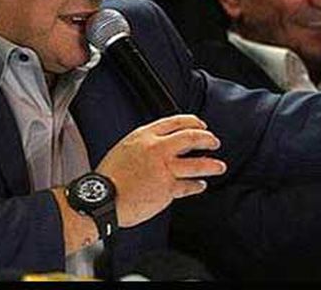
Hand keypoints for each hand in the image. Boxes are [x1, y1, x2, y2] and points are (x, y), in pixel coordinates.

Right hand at [96, 114, 225, 227]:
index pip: (176, 121)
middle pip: (192, 137)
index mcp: (145, 136)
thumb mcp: (125, 147)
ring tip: (219, 166)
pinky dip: (197, 185)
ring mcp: (164, 169)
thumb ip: (146, 143)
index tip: (201, 125)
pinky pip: (189, 186)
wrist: (101, 198)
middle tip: (214, 142)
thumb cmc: (109, 177)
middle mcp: (157, 149)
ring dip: (212, 165)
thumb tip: (163, 143)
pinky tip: (200, 185)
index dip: (193, 122)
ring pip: (198, 163)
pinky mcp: (167, 188)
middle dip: (208, 139)